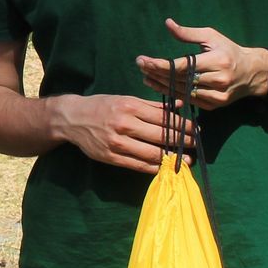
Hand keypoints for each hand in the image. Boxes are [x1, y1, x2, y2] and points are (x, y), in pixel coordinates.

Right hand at [55, 93, 195, 172]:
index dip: (182, 125)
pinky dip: (154, 167)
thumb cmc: (102, 106)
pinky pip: (138, 165)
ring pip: (151, 153)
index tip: (195, 129)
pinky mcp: (111, 157)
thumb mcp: (125, 99)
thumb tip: (179, 107)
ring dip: (172, 158)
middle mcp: (124, 124)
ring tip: (185, 160)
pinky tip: (165, 167)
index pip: (163, 118)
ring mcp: (117, 143)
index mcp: (130, 107)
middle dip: (181, 141)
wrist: (72, 118)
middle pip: (161, 136)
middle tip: (195, 144)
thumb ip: (152, 105)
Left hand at [136, 19, 267, 110]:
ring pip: (183, 92)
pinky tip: (159, 87)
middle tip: (140, 66)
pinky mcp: (215, 105)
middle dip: (157, 73)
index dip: (160, 65)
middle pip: (180, 79)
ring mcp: (217, 95)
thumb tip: (167, 23)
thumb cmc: (229, 50)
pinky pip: (189, 101)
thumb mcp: (211, 36)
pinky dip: (173, 94)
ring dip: (161, 85)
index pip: (183, 65)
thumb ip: (188, 33)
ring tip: (145, 77)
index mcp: (218, 61)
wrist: (252, 73)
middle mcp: (219, 80)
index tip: (143, 60)